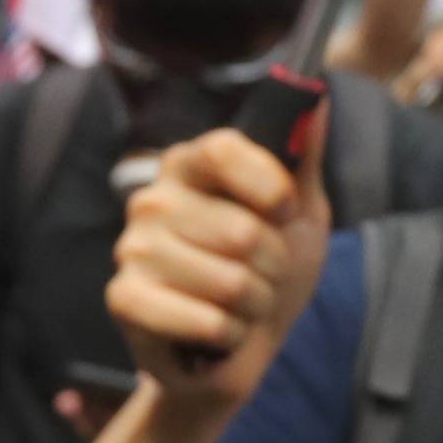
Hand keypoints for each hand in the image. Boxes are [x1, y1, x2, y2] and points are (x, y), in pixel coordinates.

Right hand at [107, 126, 330, 411]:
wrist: (241, 349)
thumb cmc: (269, 273)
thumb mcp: (300, 213)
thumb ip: (303, 158)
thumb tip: (317, 93)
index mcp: (190, 166)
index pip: (223, 150)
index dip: (269, 185)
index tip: (286, 212)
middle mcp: (153, 199)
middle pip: (242, 230)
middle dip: (273, 266)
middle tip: (261, 276)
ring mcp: (133, 249)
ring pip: (230, 282)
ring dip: (254, 306)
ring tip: (240, 305)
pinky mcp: (125, 299)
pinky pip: (203, 319)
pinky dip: (228, 335)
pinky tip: (217, 333)